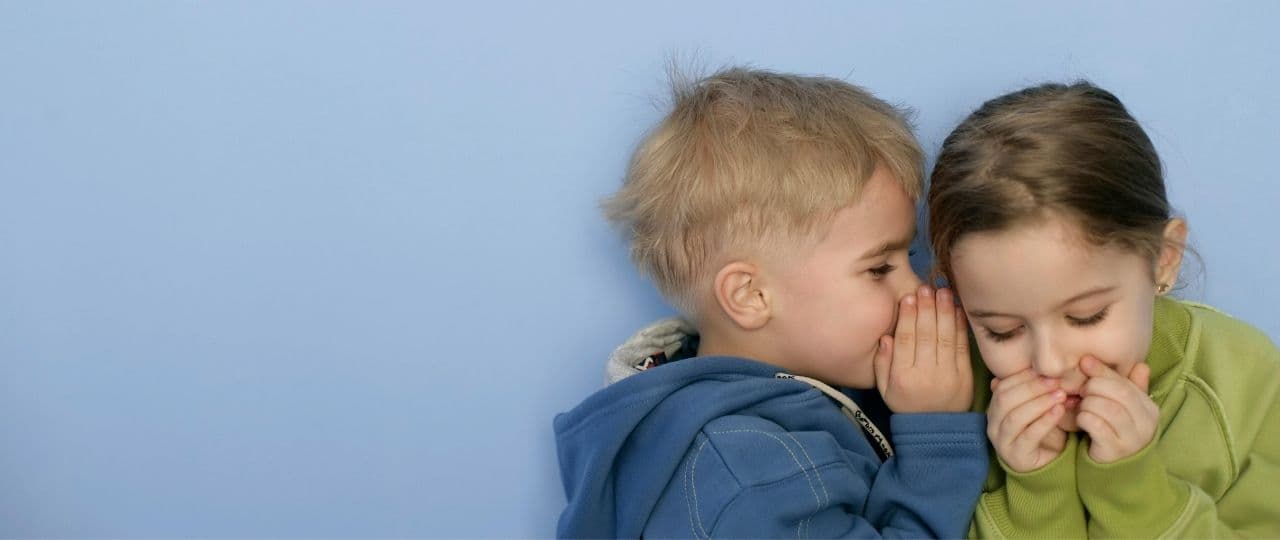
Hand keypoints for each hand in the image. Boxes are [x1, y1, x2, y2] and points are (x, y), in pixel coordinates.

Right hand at [874, 286, 973, 412]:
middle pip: (926, 335)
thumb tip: (886, 337)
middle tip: (926, 287)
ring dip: (944, 311)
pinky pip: (961, 347)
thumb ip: (882, 363)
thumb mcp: (885, 388)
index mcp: (902, 377)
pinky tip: (957, 309)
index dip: (907, 317)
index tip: (909, 297)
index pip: (905, 340)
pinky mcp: (965, 376)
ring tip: (942, 292)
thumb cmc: (906, 404)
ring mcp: (948, 376)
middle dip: (926, 308)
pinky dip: (960, 326)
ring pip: (945, 337)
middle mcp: (925, 375)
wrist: (935, 430)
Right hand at [987, 369, 1067, 471]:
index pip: (1002, 387)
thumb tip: (1037, 367)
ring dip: (1039, 403)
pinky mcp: (1016, 457)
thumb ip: (1032, 392)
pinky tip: (1059, 412)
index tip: (1045, 371)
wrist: (1045, 466)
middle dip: (1032, 388)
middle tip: (1055, 382)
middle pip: (1006, 400)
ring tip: (1060, 396)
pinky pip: (1029, 436)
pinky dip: (1045, 421)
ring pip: (1015, 417)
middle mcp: (992, 425)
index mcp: (994, 410)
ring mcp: (1002, 442)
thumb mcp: (1035, 409)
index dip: (1022, 377)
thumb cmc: (1040, 432)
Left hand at [1076, 356, 1158, 462]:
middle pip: (1119, 394)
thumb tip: (1139, 363)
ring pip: (1107, 408)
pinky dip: (1084, 417)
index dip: (1103, 372)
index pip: (1125, 383)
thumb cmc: (1116, 429)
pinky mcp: (1115, 450)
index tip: (1084, 363)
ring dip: (1088, 403)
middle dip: (1094, 387)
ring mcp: (1132, 439)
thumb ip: (1126, 384)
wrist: (1115, 468)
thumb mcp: (1123, 406)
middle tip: (1081, 390)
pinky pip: (1096, 425)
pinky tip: (1082, 419)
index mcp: (1149, 409)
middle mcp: (1146, 424)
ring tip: (1082, 405)